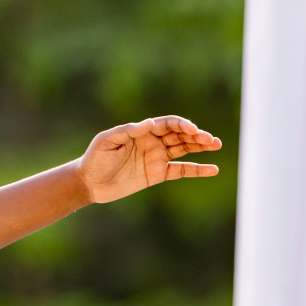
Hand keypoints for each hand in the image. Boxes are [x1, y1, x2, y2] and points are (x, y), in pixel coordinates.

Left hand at [76, 116, 221, 203]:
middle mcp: (153, 142)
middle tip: (210, 139)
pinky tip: (213, 169)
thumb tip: (149, 122)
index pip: (168, 124)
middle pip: (180, 135)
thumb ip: (127, 131)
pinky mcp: (157, 174)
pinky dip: (197, 170)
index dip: (182, 125)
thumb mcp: (106, 141)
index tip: (193, 131)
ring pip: (184, 149)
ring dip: (201, 146)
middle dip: (197, 135)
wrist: (89, 183)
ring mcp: (156, 158)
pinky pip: (181, 171)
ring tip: (217, 144)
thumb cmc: (94, 159)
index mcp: (143, 131)